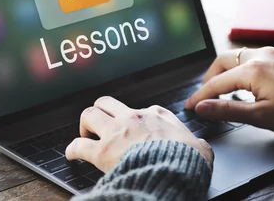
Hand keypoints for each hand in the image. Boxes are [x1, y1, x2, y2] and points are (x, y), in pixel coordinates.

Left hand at [66, 96, 213, 172]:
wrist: (173, 171)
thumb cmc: (186, 160)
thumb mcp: (200, 147)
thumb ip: (197, 143)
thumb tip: (201, 148)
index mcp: (157, 115)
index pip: (141, 109)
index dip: (135, 119)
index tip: (135, 128)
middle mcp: (134, 118)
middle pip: (107, 102)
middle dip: (101, 111)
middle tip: (100, 124)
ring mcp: (116, 132)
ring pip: (89, 114)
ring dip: (85, 124)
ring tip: (85, 134)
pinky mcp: (103, 151)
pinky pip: (78, 145)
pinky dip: (72, 149)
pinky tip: (72, 154)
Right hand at [184, 47, 273, 132]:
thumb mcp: (261, 116)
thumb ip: (228, 110)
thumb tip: (202, 107)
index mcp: (251, 70)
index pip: (216, 83)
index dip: (200, 96)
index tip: (189, 107)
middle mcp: (258, 56)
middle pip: (221, 61)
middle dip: (209, 78)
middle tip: (205, 97)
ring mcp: (269, 53)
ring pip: (235, 56)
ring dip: (224, 72)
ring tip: (222, 91)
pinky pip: (250, 57)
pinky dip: (239, 68)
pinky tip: (243, 84)